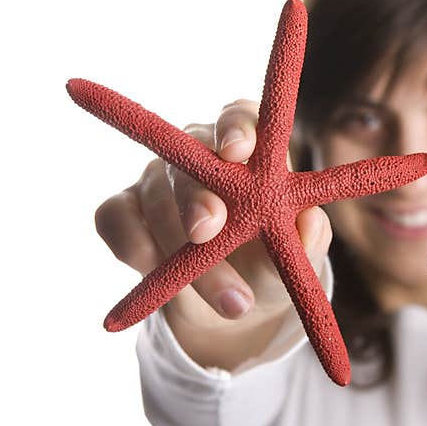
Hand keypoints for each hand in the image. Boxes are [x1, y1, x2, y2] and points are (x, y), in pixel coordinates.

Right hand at [93, 99, 332, 367]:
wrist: (236, 307)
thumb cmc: (273, 263)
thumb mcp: (299, 258)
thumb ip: (309, 239)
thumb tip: (311, 221)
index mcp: (249, 152)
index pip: (240, 118)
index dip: (236, 126)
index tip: (238, 149)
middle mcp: (198, 155)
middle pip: (189, 158)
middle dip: (196, 195)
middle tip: (208, 228)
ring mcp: (156, 182)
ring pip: (156, 199)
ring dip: (181, 249)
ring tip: (229, 299)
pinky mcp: (122, 211)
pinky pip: (115, 219)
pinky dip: (135, 246)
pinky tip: (154, 271)